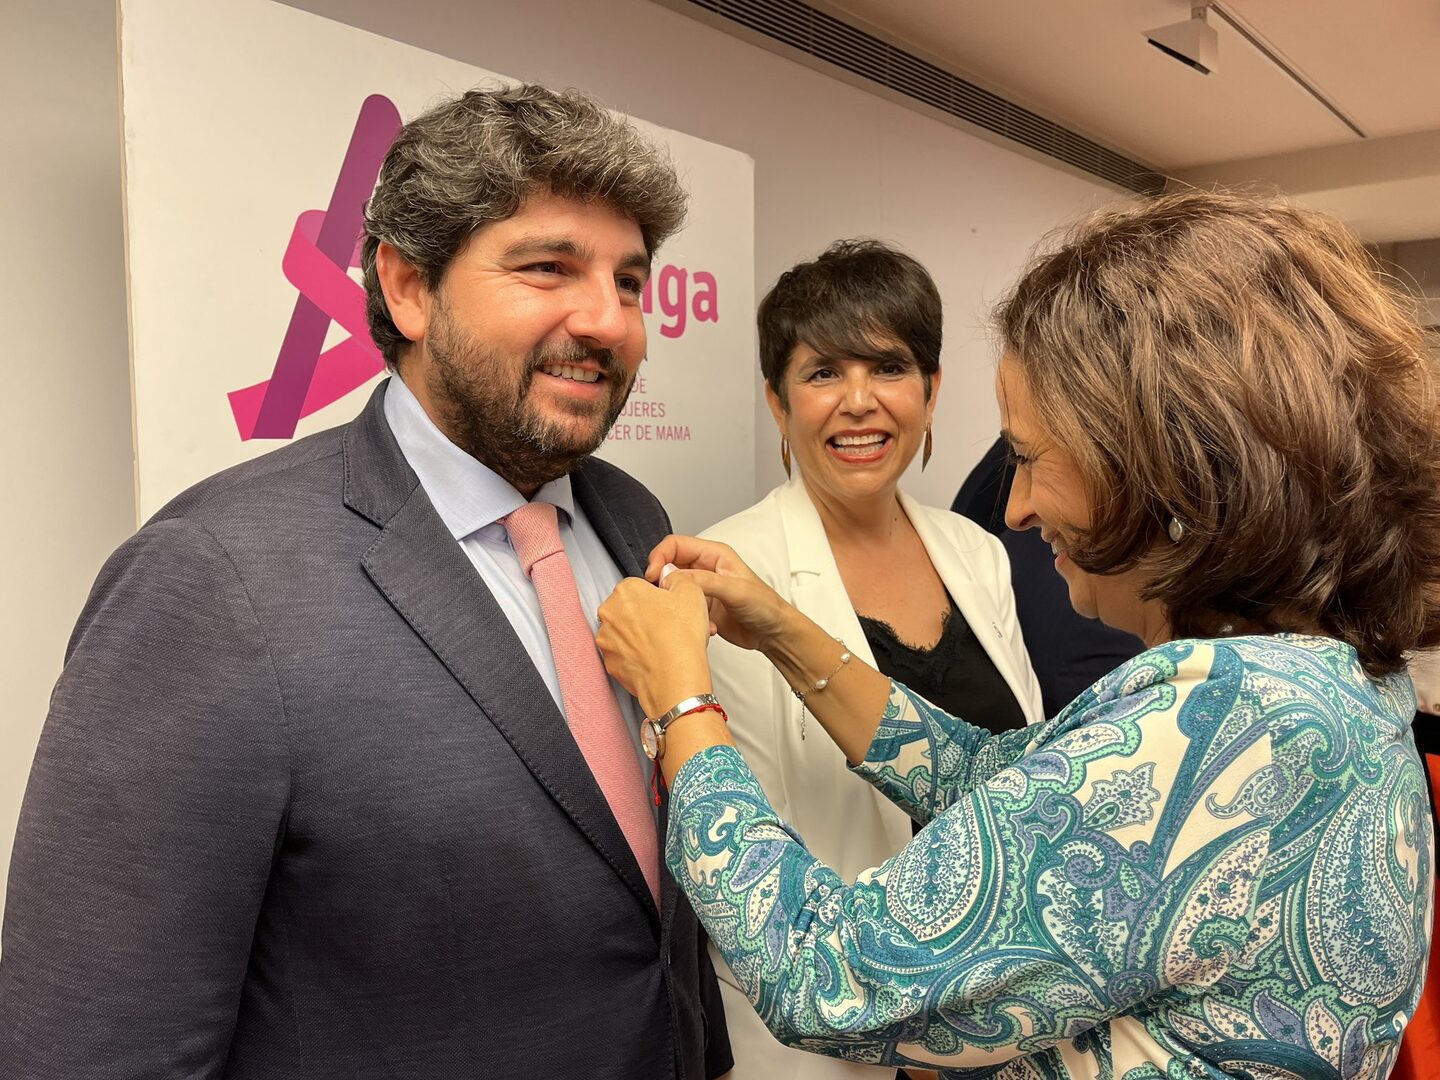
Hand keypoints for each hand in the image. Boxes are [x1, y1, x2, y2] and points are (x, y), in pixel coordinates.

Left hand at [597, 576, 713, 718]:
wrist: (675, 678)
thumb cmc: (681, 637)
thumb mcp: (690, 590)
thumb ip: (675, 576)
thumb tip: (668, 576)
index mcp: (625, 591)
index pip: (638, 586)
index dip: (656, 597)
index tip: (667, 607)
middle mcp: (609, 614)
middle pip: (627, 609)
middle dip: (644, 616)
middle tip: (667, 626)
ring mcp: (606, 641)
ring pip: (624, 633)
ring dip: (639, 637)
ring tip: (663, 645)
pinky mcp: (610, 664)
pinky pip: (624, 655)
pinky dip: (636, 657)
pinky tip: (654, 659)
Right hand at [644, 536, 791, 652]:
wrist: (774, 633)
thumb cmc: (765, 606)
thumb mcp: (735, 590)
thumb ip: (703, 581)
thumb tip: (671, 576)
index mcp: (714, 555)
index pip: (676, 545)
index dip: (660, 556)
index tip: (653, 576)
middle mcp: (705, 568)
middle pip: (669, 566)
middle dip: (663, 582)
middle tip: (664, 598)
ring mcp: (702, 588)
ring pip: (673, 589)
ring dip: (676, 603)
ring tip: (687, 614)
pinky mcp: (700, 607)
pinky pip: (681, 608)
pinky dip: (686, 618)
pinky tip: (704, 627)